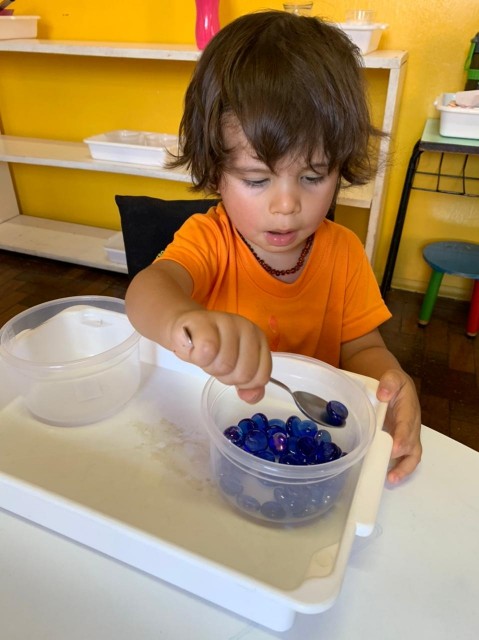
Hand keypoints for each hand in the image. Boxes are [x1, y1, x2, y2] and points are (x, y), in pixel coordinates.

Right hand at [171, 309, 271, 401]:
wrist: (185, 329)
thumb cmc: (213, 348)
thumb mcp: (236, 367)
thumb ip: (249, 384)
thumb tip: (250, 397)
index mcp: (258, 338)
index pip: (261, 375)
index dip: (245, 383)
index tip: (232, 372)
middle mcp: (246, 328)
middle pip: (243, 373)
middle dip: (226, 376)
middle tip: (215, 362)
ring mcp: (225, 321)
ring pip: (224, 364)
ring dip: (210, 367)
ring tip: (204, 354)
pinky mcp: (202, 322)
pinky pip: (206, 351)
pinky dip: (197, 357)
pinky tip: (194, 348)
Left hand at [376, 369, 421, 484]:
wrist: (397, 387)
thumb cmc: (394, 384)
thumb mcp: (392, 377)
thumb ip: (388, 383)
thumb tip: (382, 394)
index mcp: (408, 410)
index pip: (407, 426)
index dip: (402, 438)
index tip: (395, 448)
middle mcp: (411, 426)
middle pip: (411, 444)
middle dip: (402, 458)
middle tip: (390, 470)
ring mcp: (408, 435)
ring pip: (413, 455)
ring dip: (404, 469)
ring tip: (391, 479)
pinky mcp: (403, 441)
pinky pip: (406, 457)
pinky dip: (401, 468)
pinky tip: (389, 477)